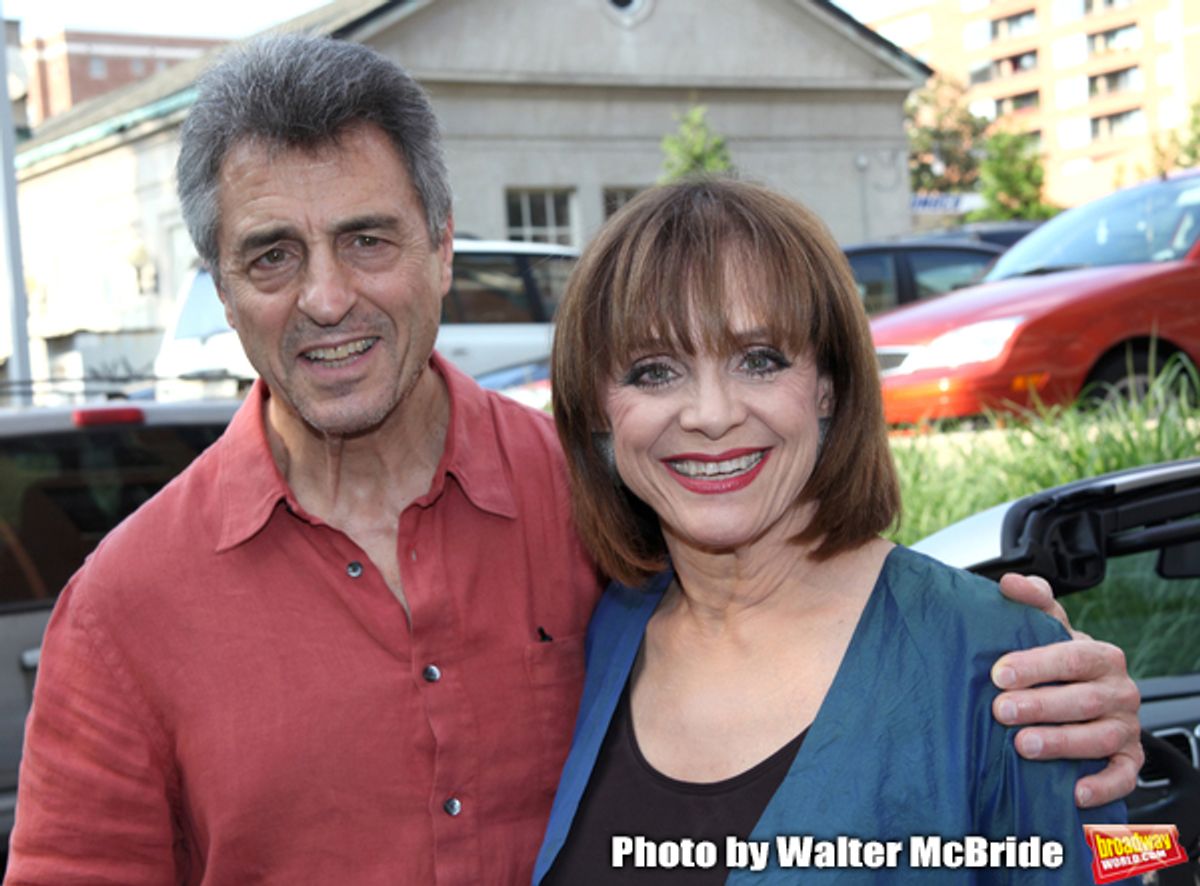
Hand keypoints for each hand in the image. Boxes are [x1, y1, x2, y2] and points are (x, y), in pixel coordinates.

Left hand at [992, 572, 1142, 807]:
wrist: (1084, 698)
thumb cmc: (1059, 664)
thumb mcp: (1048, 629)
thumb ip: (1033, 602)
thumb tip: (1009, 583)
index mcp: (1100, 656)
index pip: (1071, 657)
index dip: (1035, 666)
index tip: (999, 673)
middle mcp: (1119, 691)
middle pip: (1083, 700)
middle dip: (1040, 706)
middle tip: (1001, 711)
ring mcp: (1126, 727)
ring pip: (1100, 737)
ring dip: (1061, 743)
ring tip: (1023, 745)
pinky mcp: (1128, 759)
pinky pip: (1123, 776)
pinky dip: (1102, 785)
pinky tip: (1075, 790)